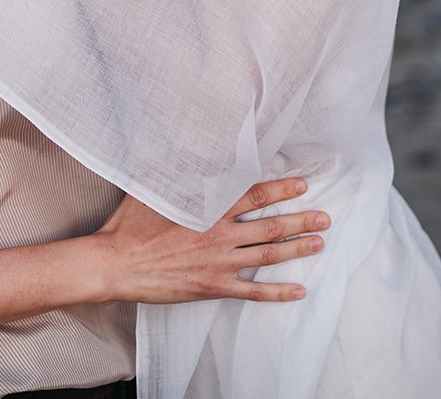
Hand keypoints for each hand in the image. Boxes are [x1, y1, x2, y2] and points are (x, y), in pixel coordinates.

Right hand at [87, 177, 328, 303]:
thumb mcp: (154, 187)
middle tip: (325, 217)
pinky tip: (298, 290)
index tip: (302, 186)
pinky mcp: (212, 287)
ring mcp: (218, 263)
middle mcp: (219, 234)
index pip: (253, 195)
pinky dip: (277, 292)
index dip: (280, 189)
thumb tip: (192, 148)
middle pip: (269, 225)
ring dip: (297, 249)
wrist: (115, 262)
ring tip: (319, 243)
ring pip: (267, 255)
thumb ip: (178, 171)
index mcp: (207, 208)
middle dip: (300, 220)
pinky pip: (252, 291)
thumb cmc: (129, 224)